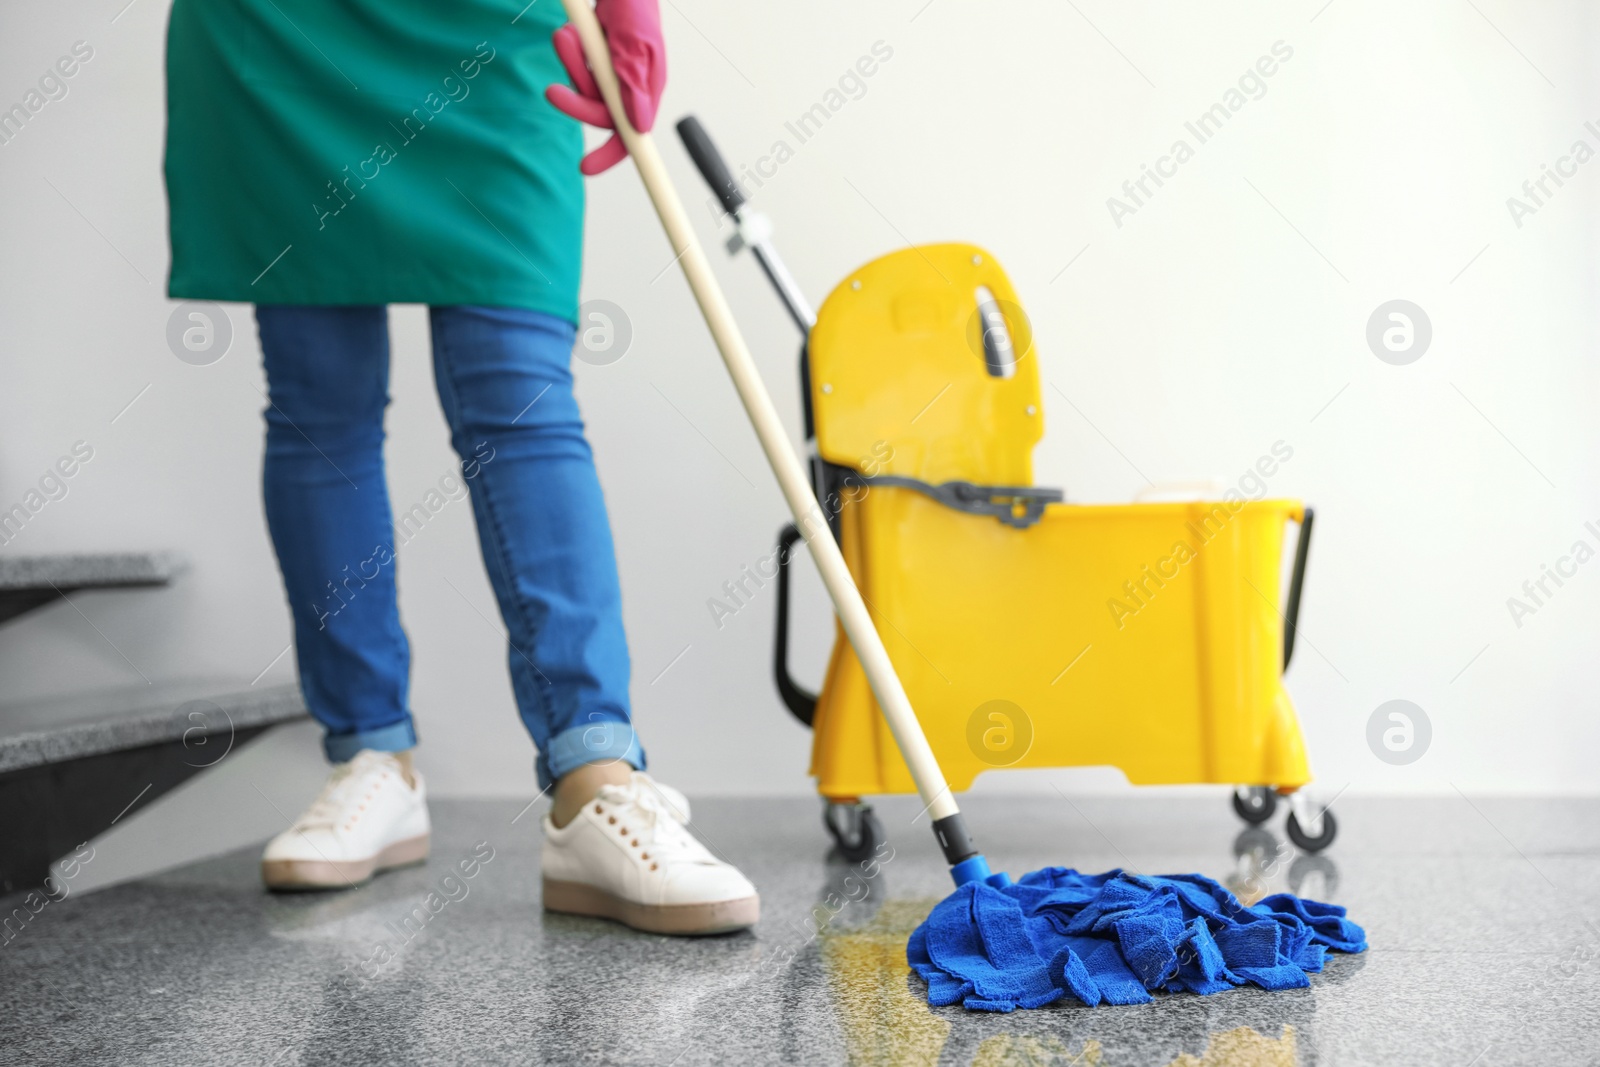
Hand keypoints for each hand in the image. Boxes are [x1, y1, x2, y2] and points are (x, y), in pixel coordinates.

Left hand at [545, 0, 665, 175]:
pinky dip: (568, 48)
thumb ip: (635, 82)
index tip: (586, 168)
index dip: (611, 153)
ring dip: (571, 64)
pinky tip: (574, 31)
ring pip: (581, 88)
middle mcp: (628, 83)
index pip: (632, 133)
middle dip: (574, 103)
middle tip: (551, 92)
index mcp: (646, 87)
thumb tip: (639, 126)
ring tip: (570, 37)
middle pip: (599, 113)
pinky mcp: (593, 56)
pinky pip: (573, 64)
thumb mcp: (637, 42)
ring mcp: (609, 70)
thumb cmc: (635, 3)